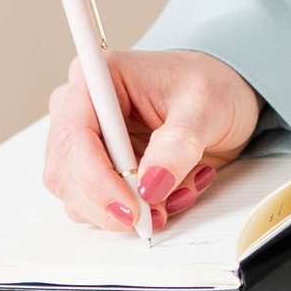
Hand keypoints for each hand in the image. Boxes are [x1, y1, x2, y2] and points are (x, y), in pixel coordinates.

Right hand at [42, 48, 261, 230]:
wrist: (223, 97)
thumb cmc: (210, 87)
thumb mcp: (206, 108)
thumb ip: (178, 145)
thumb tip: (150, 186)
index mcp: (99, 77)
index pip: (74, 136)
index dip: (95, 178)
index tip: (132, 206)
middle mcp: (82, 110)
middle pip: (66, 173)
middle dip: (112, 203)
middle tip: (156, 213)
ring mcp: (85, 144)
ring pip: (79, 198)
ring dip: (129, 210)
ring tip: (179, 191)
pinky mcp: (97, 171)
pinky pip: (101, 208)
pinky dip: (138, 212)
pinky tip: (172, 192)